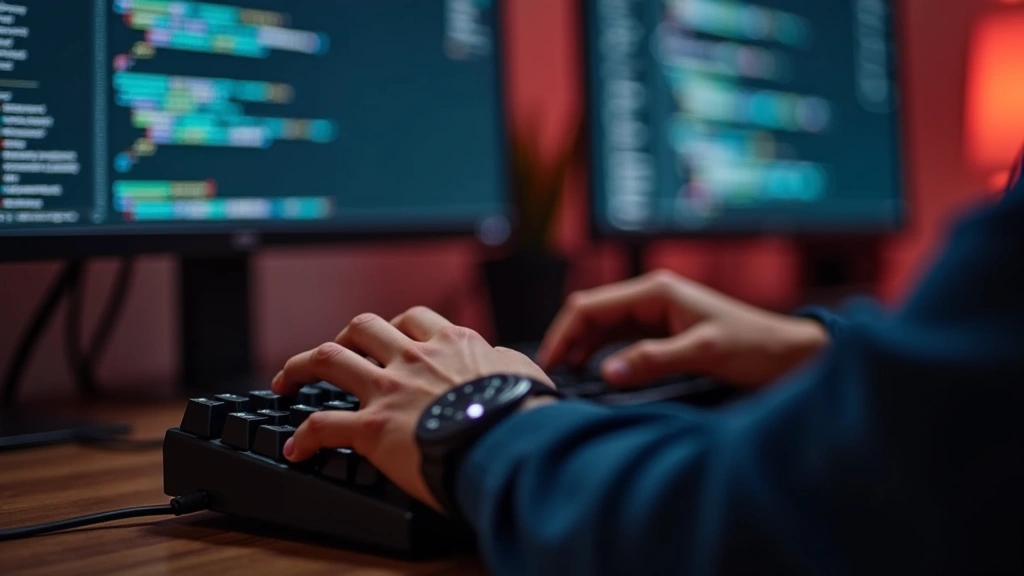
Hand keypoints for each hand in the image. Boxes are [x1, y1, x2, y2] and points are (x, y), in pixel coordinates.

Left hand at [271, 307, 552, 510]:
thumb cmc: (521, 411)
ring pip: (328, 360)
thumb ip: (504, 362)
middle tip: (335, 353)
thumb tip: (502, 362)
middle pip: (362, 327)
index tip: (388, 340)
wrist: (508, 440)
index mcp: (450, 344)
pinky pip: (323, 426)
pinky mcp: (372, 428)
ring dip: (300, 367)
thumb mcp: (523, 372)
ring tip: (287, 379)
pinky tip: (298, 448)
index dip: (395, 327)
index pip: (413, 320)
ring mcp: (388, 390)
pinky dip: (305, 436)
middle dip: (342, 337)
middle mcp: (413, 358)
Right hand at [538, 270, 827, 388]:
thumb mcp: (702, 352)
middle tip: (551, 375)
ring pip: (604, 327)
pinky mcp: (663, 331)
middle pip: (592, 314)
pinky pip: (620, 339)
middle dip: (567, 340)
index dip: (563, 332)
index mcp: (656, 291)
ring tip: (566, 377)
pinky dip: (602, 354)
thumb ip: (652, 360)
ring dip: (583, 348)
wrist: (790, 355)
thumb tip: (606, 372)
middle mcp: (652, 296)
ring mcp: (657, 313)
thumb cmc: (755, 346)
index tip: (548, 362)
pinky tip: (595, 372)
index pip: (591, 306)